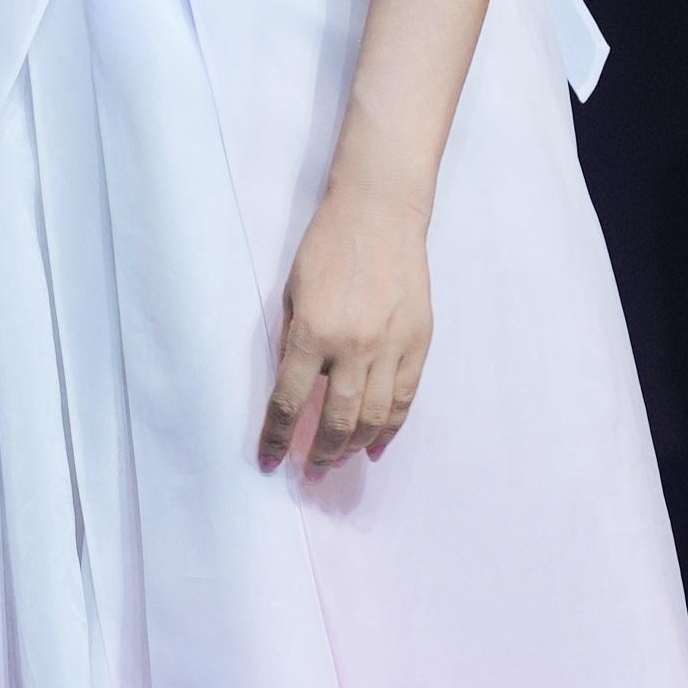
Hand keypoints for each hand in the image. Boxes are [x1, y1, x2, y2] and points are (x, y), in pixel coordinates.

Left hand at [262, 187, 431, 473]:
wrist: (379, 214)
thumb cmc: (326, 248)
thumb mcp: (292, 294)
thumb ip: (294, 345)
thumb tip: (295, 393)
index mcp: (311, 332)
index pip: (289, 401)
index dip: (276, 438)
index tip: (268, 463)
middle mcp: (352, 346)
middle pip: (336, 420)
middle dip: (319, 454)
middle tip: (310, 473)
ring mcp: (390, 347)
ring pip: (374, 417)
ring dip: (353, 446)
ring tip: (338, 461)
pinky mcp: (419, 343)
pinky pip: (405, 398)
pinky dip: (390, 428)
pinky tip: (375, 446)